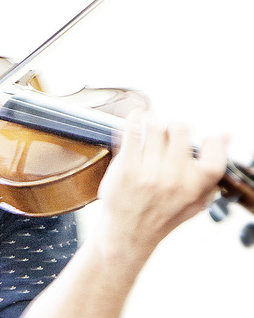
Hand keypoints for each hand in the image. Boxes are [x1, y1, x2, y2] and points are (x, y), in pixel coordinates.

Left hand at [96, 111, 226, 260]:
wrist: (129, 233)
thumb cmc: (163, 214)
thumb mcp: (197, 199)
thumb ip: (212, 170)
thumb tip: (227, 136)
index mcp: (196, 186)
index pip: (215, 151)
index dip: (211, 140)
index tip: (200, 141)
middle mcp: (174, 179)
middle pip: (180, 129)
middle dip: (175, 128)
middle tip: (168, 136)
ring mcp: (149, 173)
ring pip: (155, 126)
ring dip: (152, 124)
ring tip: (150, 132)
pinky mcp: (126, 168)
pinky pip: (132, 131)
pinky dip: (134, 119)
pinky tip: (136, 121)